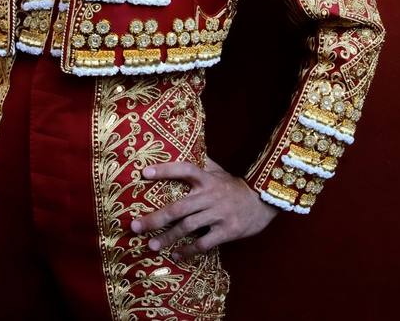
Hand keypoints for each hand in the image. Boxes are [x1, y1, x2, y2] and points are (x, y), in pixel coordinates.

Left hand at [130, 157, 277, 259]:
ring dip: (167, 238)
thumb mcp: (220, 172)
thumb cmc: (235, 187)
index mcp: (207, 179)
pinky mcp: (228, 231)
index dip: (165, 170)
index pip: (184, 170)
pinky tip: (176, 254)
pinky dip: (189, 250)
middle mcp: (210, 195)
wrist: (264, 203)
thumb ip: (202, 163)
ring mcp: (219, 214)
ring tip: (151, 245)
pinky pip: (204, 243)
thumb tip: (185, 145)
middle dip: (155, 218)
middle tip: (135, 227)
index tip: (143, 173)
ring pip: (188, 227)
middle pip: (178, 208)